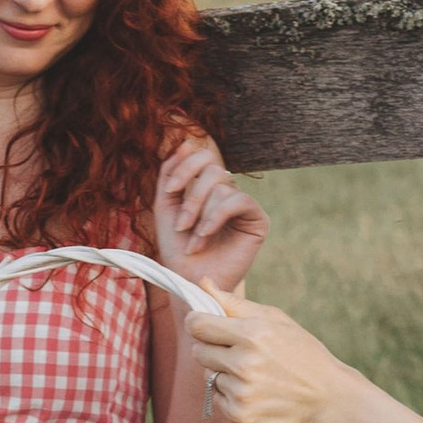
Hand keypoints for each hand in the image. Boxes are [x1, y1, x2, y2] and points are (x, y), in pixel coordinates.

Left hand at [154, 138, 267, 295]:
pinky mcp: (257, 219)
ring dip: (201, 215)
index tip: (170, 189)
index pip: (202, 156)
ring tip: (194, 240)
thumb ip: (171, 173)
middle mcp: (227, 192)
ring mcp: (243, 204)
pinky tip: (206, 236)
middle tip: (181, 224)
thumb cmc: (176, 248)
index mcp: (206, 187)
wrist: (189, 280)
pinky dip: (216, 217)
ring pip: (222, 185)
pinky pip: (239, 200)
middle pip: (212, 167)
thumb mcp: (165, 206)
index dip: (185, 166)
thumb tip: (186, 142)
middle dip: (192, 197)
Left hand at [184, 296, 351, 422]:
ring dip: (225, 374)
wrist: (327, 397)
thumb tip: (203, 283)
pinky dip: (230, 395)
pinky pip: (217, 399)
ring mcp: (242, 392)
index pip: (197, 325)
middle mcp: (244, 364)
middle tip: (238, 351)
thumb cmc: (301, 352)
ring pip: (209, 376)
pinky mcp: (241, 415)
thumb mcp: (275, 319)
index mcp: (253, 334)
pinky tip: (255, 391)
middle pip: (198, 352)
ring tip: (255, 374)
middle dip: (212, 348)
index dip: (198, 322)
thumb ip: (234, 304)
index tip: (204, 324)